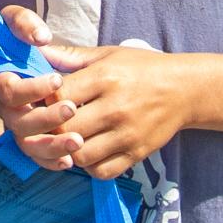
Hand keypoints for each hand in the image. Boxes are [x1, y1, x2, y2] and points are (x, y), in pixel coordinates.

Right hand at [0, 6, 76, 163]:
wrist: (10, 58)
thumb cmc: (16, 38)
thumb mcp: (15, 20)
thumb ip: (24, 23)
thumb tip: (42, 38)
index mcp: (0, 81)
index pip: (10, 91)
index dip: (32, 88)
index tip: (58, 79)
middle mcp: (5, 108)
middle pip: (19, 123)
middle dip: (47, 119)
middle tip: (72, 109)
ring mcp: (16, 127)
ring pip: (28, 145)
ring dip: (52, 146)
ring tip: (78, 141)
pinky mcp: (29, 139)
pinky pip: (36, 158)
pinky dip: (52, 162)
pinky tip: (71, 160)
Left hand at [39, 40, 195, 180]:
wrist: (184, 89)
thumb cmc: (141, 68)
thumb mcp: (107, 54)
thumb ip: (71, 55)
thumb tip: (38, 50)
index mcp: (104, 78)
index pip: (58, 96)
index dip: (44, 100)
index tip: (43, 99)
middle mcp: (115, 108)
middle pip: (65, 129)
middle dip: (51, 128)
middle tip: (49, 124)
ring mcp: (127, 134)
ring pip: (81, 155)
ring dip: (68, 150)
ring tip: (67, 140)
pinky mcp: (137, 153)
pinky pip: (103, 171)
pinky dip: (89, 166)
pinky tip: (88, 151)